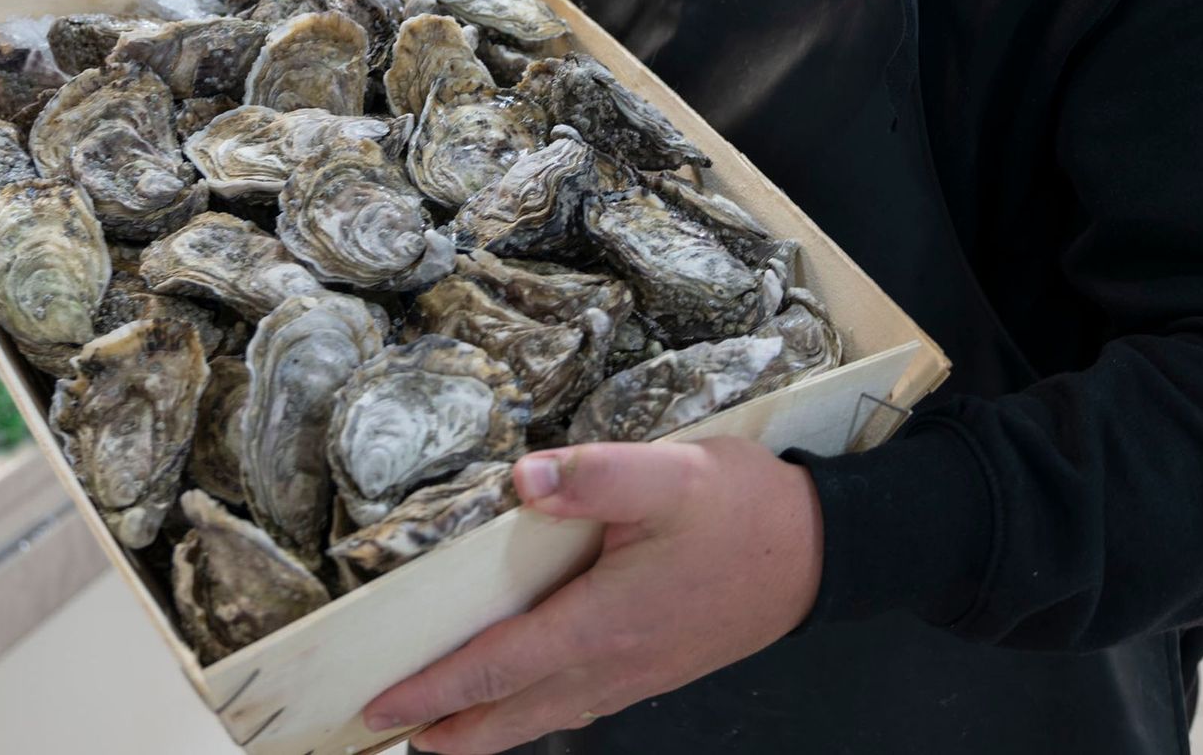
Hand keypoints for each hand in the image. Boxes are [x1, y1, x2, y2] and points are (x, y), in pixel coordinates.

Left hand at [363, 439, 823, 753]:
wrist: (819, 550)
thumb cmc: (743, 510)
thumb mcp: (670, 473)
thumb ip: (593, 476)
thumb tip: (522, 480)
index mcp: (604, 620)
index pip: (501, 665)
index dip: (437, 689)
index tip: (383, 706)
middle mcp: (615, 661)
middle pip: (514, 712)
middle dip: (451, 730)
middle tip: (390, 737)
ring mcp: (639, 672)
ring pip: (547, 714)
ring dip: (490, 728)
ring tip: (445, 735)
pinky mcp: (658, 666)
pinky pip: (580, 703)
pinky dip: (536, 713)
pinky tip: (533, 702)